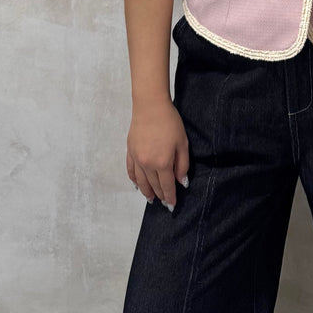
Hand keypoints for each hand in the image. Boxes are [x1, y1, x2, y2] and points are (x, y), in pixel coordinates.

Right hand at [126, 97, 190, 211]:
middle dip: (160, 195)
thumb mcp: (182, 143)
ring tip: (151, 199)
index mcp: (162, 163)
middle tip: (164, 203)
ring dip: (146, 192)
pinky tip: (137, 185)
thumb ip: (182, 164)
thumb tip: (182, 182)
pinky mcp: (130, 152)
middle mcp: (147, 164)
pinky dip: (134, 180)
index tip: (172, 205)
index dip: (170, 197)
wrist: (150, 106)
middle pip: (154, 185)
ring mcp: (137, 159)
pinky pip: (131, 171)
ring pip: (141, 181)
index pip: (167, 186)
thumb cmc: (170, 122)